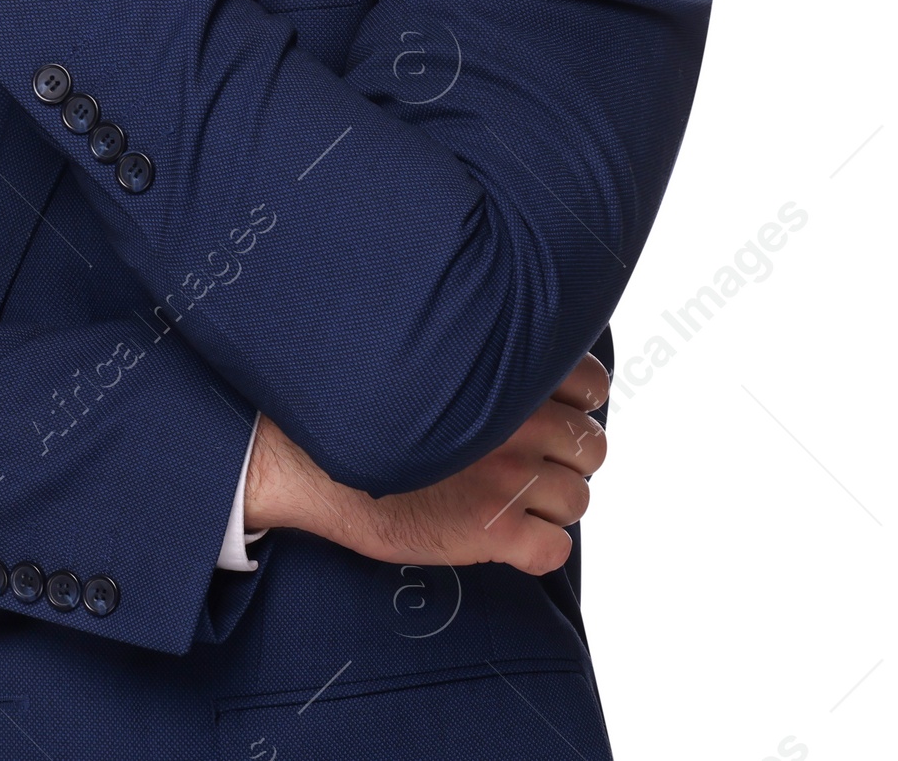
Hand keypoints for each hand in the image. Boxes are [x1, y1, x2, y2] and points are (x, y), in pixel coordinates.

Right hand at [243, 353, 610, 579]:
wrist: (305, 455)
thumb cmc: (359, 399)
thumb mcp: (424, 352)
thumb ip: (475, 350)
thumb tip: (509, 348)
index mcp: (505, 370)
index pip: (592, 382)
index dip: (575, 401)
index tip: (549, 410)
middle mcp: (518, 421)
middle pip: (592, 446)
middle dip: (567, 456)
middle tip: (528, 460)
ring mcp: (509, 477)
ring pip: (578, 499)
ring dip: (553, 502)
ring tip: (513, 498)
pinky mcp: (492, 531)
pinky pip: (554, 550)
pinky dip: (538, 548)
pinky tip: (506, 536)